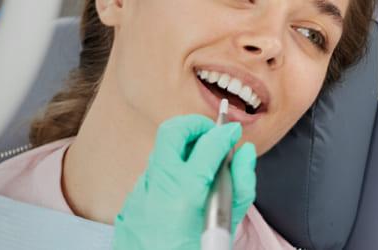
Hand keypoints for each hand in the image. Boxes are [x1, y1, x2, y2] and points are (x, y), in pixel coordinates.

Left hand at [113, 114, 257, 249]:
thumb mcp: (227, 225)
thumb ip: (240, 186)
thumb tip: (245, 153)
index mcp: (186, 192)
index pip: (207, 145)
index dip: (224, 133)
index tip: (233, 132)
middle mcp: (159, 186)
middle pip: (173, 131)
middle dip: (195, 125)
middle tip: (212, 135)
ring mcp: (141, 192)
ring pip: (161, 152)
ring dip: (183, 148)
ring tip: (203, 162)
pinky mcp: (132, 200)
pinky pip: (154, 173)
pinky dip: (172, 171)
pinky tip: (185, 187)